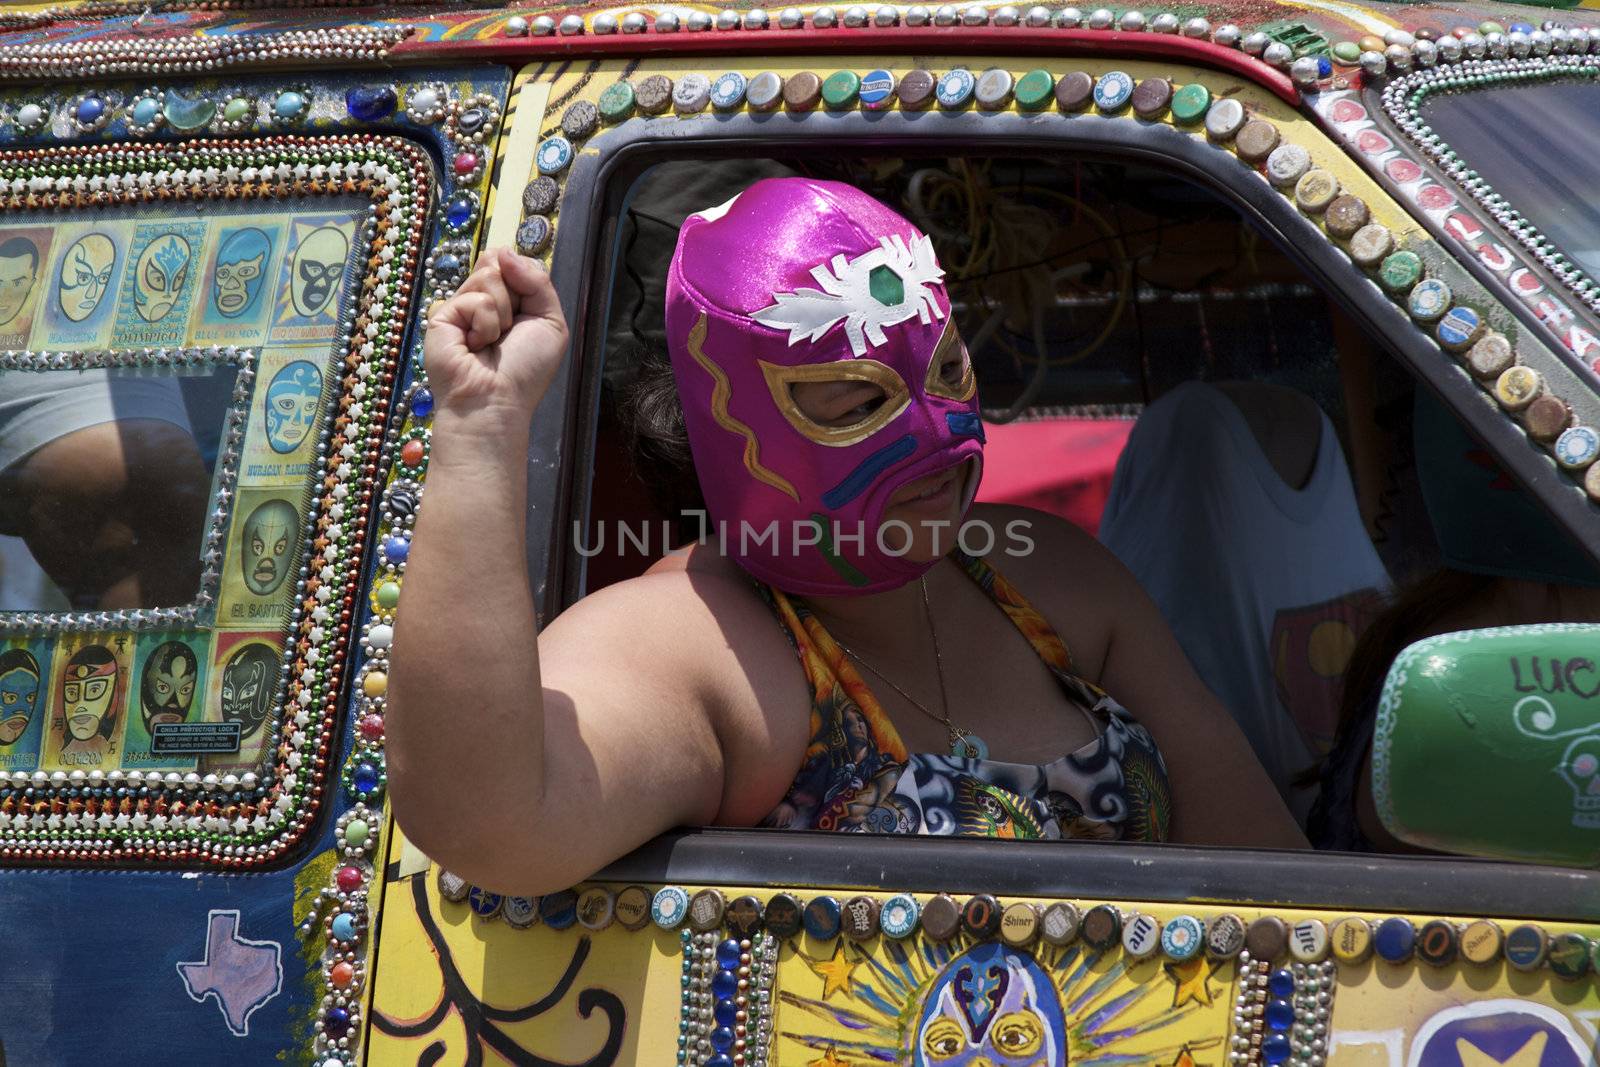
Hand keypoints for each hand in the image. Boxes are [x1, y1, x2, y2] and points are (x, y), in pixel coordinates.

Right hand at [423, 248, 568, 422]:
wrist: (496, 401)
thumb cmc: (525, 371)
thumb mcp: (551, 322)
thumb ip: (538, 282)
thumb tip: (505, 251)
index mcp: (509, 300)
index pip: (516, 262)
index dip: (525, 277)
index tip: (527, 310)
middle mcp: (483, 299)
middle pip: (499, 261)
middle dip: (514, 293)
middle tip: (510, 328)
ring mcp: (461, 305)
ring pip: (488, 274)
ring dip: (502, 312)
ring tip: (492, 341)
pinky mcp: (442, 313)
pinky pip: (475, 298)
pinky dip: (485, 324)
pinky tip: (474, 346)